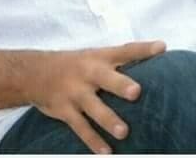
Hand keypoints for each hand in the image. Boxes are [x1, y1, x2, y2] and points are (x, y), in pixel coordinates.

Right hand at [27, 41, 165, 153]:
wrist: (34, 72)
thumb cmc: (74, 65)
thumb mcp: (93, 57)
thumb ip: (118, 62)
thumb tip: (150, 64)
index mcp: (99, 57)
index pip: (124, 51)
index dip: (143, 49)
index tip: (161, 48)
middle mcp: (88, 73)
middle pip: (106, 78)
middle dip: (120, 85)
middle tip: (136, 92)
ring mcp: (76, 92)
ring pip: (94, 108)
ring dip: (108, 120)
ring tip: (124, 132)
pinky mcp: (65, 110)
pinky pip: (81, 128)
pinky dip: (93, 141)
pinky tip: (106, 152)